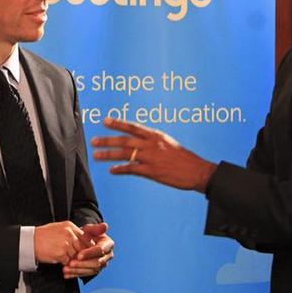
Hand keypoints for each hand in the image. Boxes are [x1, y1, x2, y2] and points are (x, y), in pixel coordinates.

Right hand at [34, 221, 93, 264]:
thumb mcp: (59, 228)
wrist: (29, 241)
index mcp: (70, 226)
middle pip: (82, 247)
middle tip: (79, 259)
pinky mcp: (60, 254)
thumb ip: (71, 233)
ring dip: (72, 259)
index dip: (87, 246)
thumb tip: (84, 240)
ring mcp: (66, 244)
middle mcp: (69, 234)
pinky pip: (68, 261)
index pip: (86, 237)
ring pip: (76, 255)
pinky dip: (65, 263)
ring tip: (66, 260)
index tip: (87, 252)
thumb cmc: (43, 236)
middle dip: (81, 254)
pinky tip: (60, 261)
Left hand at [63, 222, 114, 278]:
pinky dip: (75, 274)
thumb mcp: (90, 230)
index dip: (90, 253)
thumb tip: (105, 226)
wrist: (83, 242)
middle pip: (97, 262)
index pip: (100, 250)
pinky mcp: (95, 270)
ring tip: (66, 269)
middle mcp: (108, 256)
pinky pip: (86, 274)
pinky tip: (66, 274)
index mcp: (108, 245)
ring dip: (78, 270)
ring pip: (91, 270)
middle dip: (83, 264)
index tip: (79, 255)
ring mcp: (102, 264)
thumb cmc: (87, 234)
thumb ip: (96, 228)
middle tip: (71, 263)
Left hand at [92, 118, 216, 191]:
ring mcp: (151, 157)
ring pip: (124, 154)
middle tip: (94, 141)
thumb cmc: (185, 159)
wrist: (197, 171)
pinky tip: (112, 170)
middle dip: (107, 140)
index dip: (118, 124)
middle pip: (124, 140)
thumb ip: (154, 143)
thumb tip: (140, 144)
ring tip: (97, 155)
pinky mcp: (151, 171)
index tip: (106, 121)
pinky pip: (131, 169)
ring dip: (108, 155)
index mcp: (156, 136)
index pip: (133, 127)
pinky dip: (120, 169)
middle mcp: (151, 144)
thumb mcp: (169, 144)